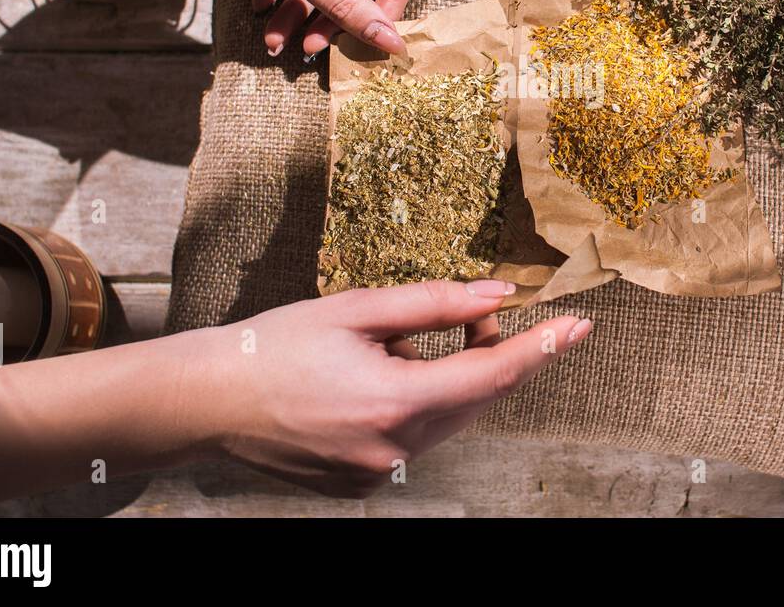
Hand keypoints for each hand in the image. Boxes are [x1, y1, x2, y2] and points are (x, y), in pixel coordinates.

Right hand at [195, 280, 592, 497]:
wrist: (205, 403)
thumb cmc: (275, 347)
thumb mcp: (356, 310)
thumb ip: (436, 304)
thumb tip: (498, 297)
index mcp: (394, 404)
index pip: (492, 376)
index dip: (541, 349)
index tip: (578, 327)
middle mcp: (393, 452)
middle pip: (473, 400)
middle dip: (486, 355)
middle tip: (473, 314)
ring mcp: (376, 477)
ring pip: (446, 421)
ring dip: (446, 380)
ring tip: (398, 348)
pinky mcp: (360, 486)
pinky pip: (414, 440)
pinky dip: (415, 405)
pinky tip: (372, 381)